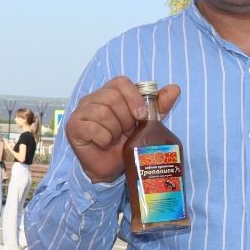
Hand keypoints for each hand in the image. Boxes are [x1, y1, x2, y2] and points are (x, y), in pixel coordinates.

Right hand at [64, 77, 180, 182]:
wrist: (110, 167)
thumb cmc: (124, 143)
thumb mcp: (145, 124)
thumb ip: (157, 106)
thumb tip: (175, 88)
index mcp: (109, 93)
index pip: (121, 82)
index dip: (133, 98)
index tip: (141, 116)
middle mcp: (92, 99)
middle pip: (111, 97)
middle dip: (125, 118)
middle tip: (126, 132)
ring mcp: (81, 112)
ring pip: (102, 113)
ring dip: (115, 130)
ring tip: (115, 139)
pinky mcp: (74, 127)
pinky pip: (92, 128)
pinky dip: (104, 138)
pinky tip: (104, 144)